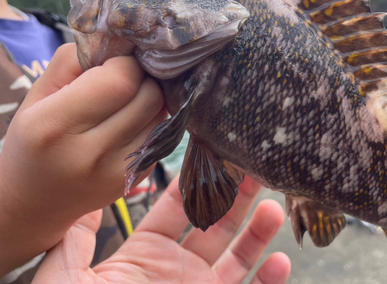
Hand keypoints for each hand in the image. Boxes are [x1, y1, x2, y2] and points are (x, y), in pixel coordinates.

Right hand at [0, 43, 166, 274]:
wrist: (33, 203)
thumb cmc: (34, 140)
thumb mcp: (39, 94)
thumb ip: (74, 61)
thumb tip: (120, 45)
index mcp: (55, 126)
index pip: (121, 80)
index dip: (125, 64)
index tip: (114, 64)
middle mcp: (90, 154)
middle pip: (150, 96)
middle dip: (143, 78)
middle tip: (125, 80)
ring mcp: (117, 171)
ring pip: (163, 114)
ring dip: (152, 99)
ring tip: (128, 101)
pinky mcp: (136, 179)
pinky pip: (163, 134)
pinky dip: (153, 121)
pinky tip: (131, 122)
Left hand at [33, 176, 290, 283]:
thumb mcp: (67, 278)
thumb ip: (78, 239)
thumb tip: (87, 200)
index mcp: (146, 254)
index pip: (176, 208)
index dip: (195, 181)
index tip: (212, 153)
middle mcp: (179, 269)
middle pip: (214, 223)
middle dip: (234, 195)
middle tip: (252, 167)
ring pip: (238, 256)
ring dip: (258, 231)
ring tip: (272, 205)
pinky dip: (269, 279)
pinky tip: (279, 260)